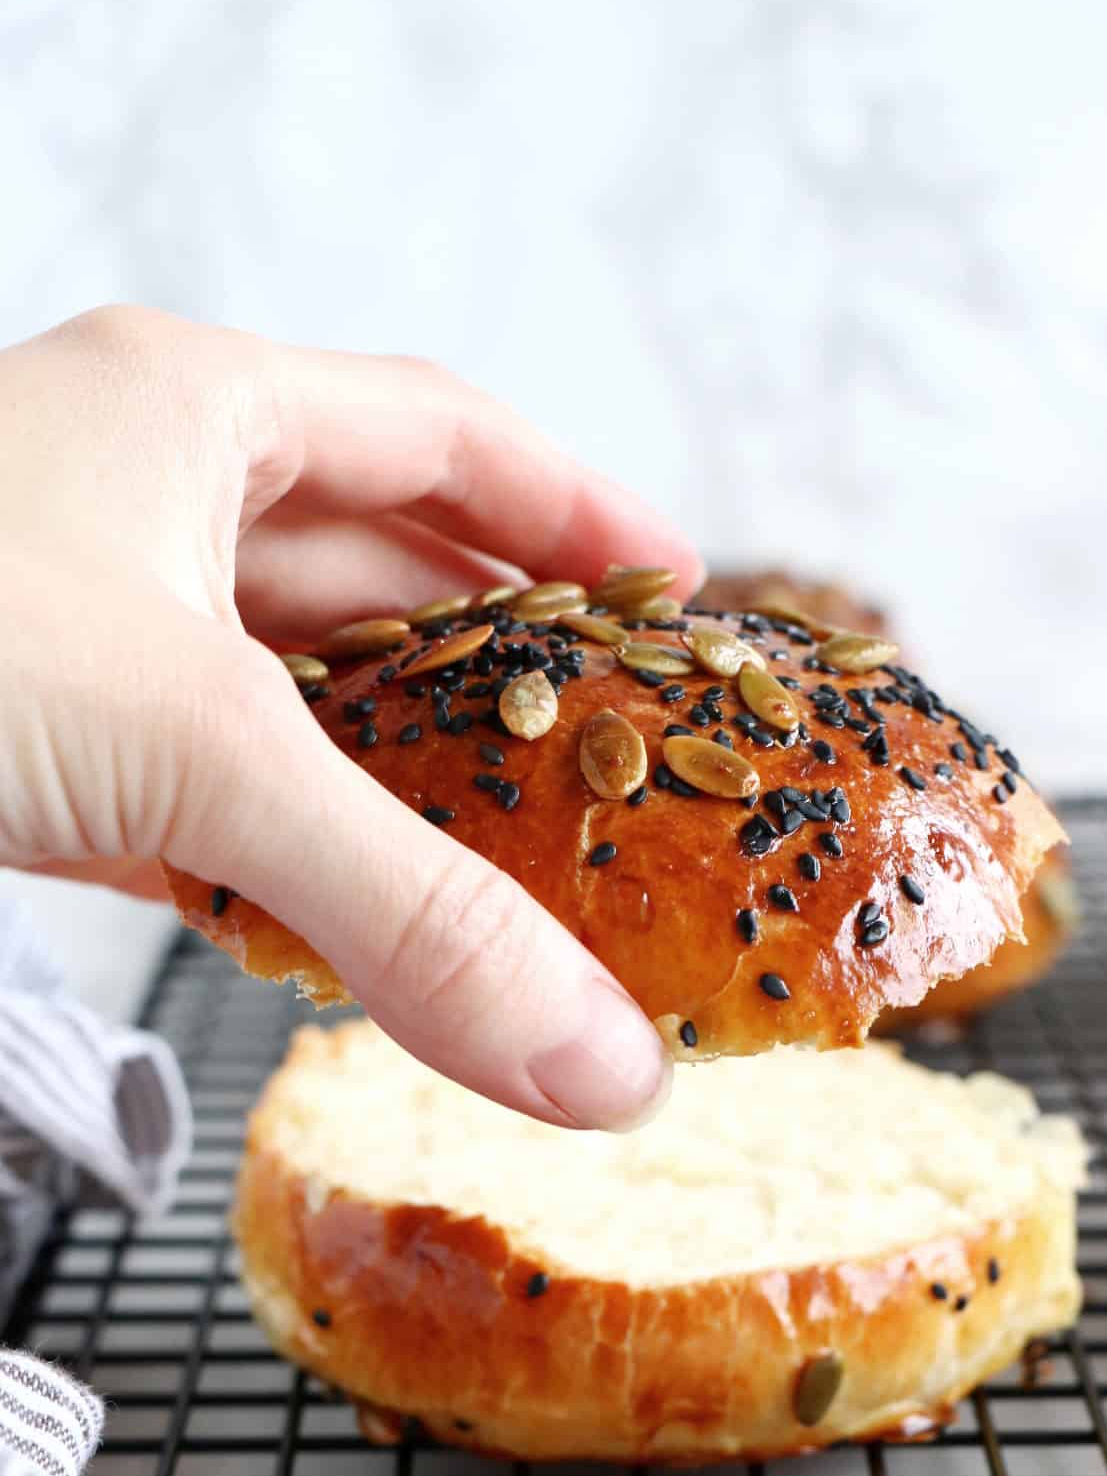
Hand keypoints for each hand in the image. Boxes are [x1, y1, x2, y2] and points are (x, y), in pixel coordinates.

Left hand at [0, 307, 702, 1128]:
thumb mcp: (193, 755)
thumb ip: (409, 915)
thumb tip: (597, 1063)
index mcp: (191, 411)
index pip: (442, 433)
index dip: (574, 505)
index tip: (672, 584)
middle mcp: (133, 495)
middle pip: (369, 561)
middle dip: (492, 651)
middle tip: (606, 739)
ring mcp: (71, 616)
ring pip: (276, 683)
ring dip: (384, 763)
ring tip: (507, 841)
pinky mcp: (25, 736)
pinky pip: (191, 780)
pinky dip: (272, 844)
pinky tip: (334, 912)